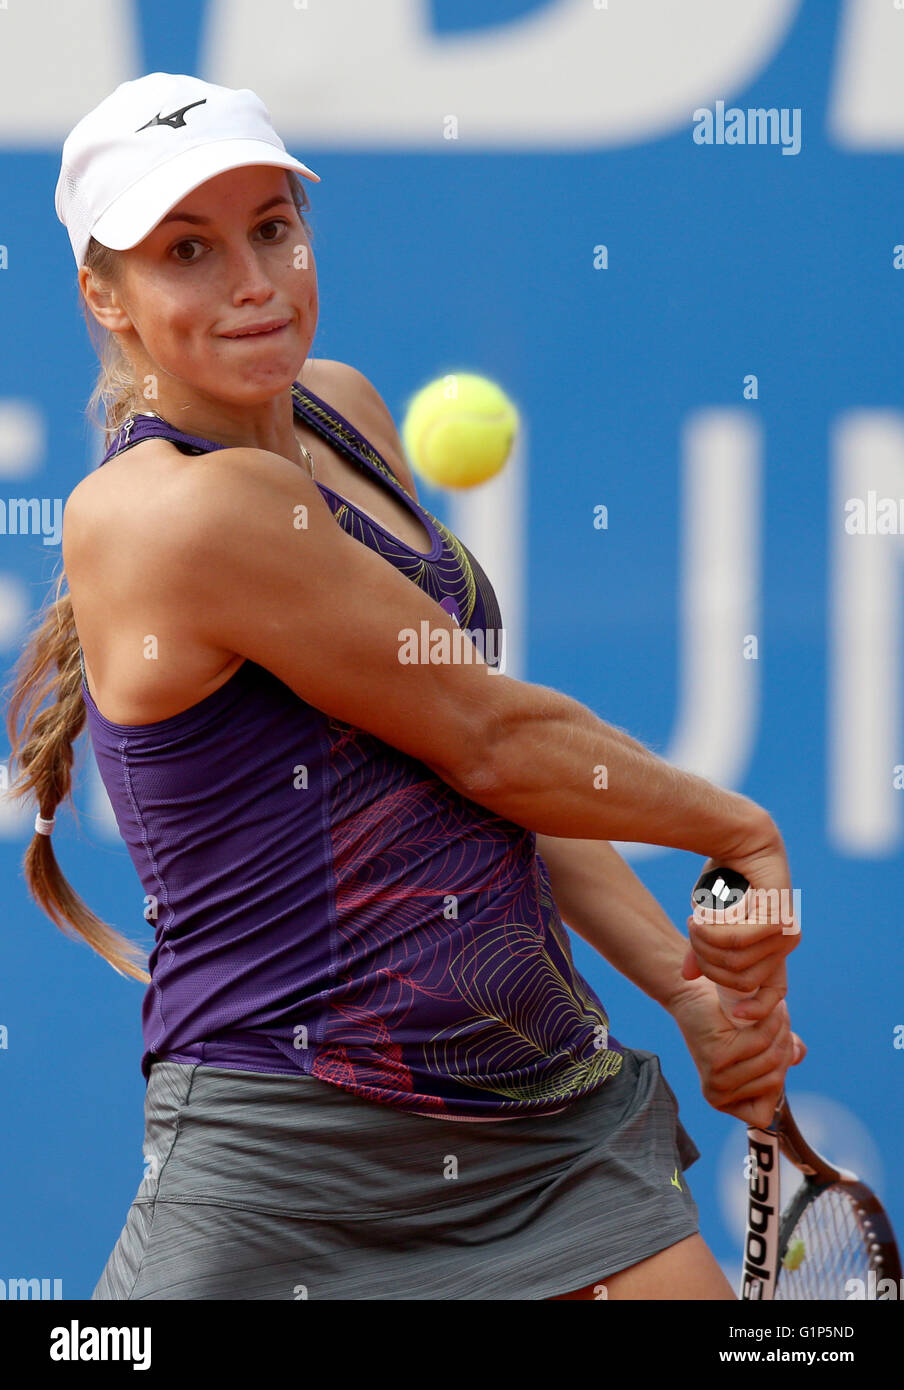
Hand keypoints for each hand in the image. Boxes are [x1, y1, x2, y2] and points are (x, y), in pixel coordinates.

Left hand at [666, 976, 805, 1129]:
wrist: (695, 994)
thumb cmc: (727, 1021)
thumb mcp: (757, 1043)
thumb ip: (780, 1053)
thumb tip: (798, 1055)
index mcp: (725, 1103)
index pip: (766, 1113)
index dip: (778, 1078)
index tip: (778, 1047)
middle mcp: (717, 1096)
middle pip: (774, 1082)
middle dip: (784, 1047)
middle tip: (782, 1018)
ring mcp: (716, 1079)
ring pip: (771, 1061)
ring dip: (782, 1031)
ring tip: (778, 1009)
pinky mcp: (717, 1057)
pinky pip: (761, 1042)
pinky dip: (772, 1022)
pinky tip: (773, 1007)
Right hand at [680, 828, 800, 1022]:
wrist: (741, 838)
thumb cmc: (724, 878)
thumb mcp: (709, 921)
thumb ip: (704, 949)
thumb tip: (688, 977)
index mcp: (772, 952)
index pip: (774, 996)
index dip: (755, 1011)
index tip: (733, 1014)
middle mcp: (783, 946)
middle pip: (739, 981)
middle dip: (707, 962)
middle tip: (691, 933)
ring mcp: (784, 934)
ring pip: (735, 962)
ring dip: (705, 943)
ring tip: (693, 920)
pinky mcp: (779, 919)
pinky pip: (737, 941)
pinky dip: (711, 932)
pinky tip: (699, 916)